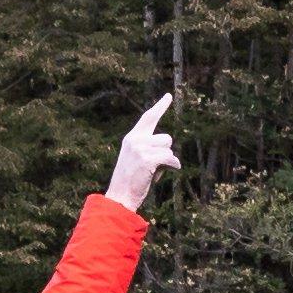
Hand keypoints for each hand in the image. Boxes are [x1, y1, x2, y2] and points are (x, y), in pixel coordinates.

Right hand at [107, 89, 181, 209]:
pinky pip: (170, 158)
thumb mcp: (136, 159)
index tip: (169, 96)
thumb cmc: (131, 181)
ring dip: (167, 161)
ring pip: (169, 148)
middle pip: (166, 137)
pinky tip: (162, 174)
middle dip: (165, 152)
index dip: (160, 106)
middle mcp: (135, 139)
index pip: (148, 117)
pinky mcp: (147, 159)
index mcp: (131, 137)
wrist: (120, 196)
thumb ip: (148, 148)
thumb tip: (167, 148)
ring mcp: (140, 148)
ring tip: (153, 171)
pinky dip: (172, 166)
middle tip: (152, 167)